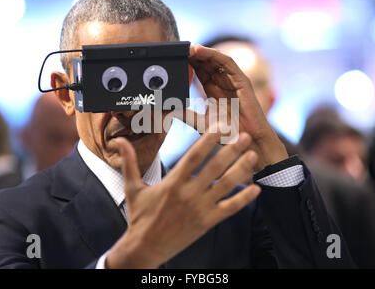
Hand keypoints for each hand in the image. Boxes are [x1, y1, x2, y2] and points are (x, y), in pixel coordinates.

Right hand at [105, 131, 260, 268]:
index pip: (194, 155)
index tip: (220, 126)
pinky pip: (229, 209)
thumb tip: (119, 141)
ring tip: (253, 155)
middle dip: (232, 150)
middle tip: (245, 136)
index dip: (208, 139)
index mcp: (172, 182)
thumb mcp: (132, 187)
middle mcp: (188, 194)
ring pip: (225, 186)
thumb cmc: (139, 216)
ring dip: (241, 170)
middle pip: (215, 168)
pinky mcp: (206, 223)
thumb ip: (130, 162)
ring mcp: (199, 209)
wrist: (145, 247)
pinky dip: (243, 199)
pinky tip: (255, 189)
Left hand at [184, 44, 287, 171]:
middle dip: (192, 55)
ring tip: (186, 47)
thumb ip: (187, 115)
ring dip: (201, 52)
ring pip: (216, 60)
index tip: (174, 57)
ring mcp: (234, 80)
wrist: (248, 141)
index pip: (199, 71)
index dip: (188, 63)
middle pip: (206, 62)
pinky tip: (200, 50)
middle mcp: (224, 82)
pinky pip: (227, 63)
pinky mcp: (242, 80)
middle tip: (177, 48)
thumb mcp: (201, 123)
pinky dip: (214, 55)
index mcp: (214, 90)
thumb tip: (169, 110)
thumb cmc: (228, 134)